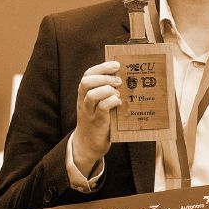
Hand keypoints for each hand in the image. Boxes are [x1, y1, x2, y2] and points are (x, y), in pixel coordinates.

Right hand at [70, 60, 121, 175]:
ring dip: (107, 90)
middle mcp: (84, 101)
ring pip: (92, 94)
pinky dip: (112, 102)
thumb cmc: (97, 120)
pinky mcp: (97, 122)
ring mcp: (89, 112)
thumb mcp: (97, 104)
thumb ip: (105, 92)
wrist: (88, 144)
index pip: (88, 74)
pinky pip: (102, 108)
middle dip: (104, 77)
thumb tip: (124, 78)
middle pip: (86, 82)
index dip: (102, 67)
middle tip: (119, 80)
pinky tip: (119, 103)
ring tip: (118, 92)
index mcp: (84, 94)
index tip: (116, 64)